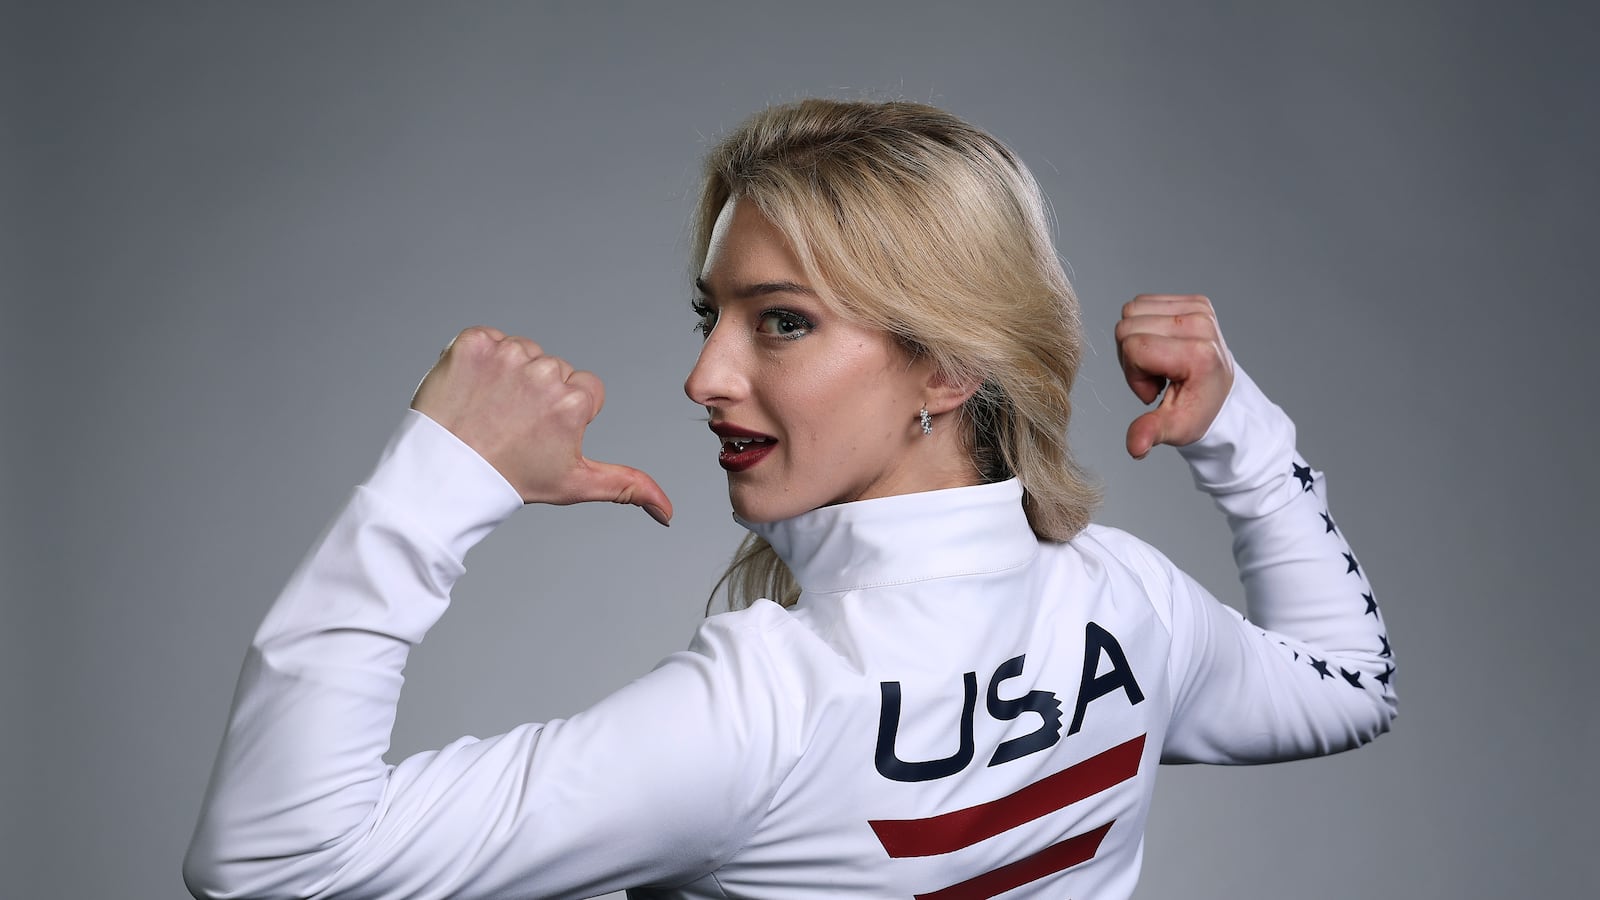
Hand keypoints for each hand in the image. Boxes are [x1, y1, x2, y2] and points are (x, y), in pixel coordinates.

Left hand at [411, 327, 671, 524]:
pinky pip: (487, 340)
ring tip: (489, 410)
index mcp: (574, 400)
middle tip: (510, 426)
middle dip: (536, 393)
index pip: (584, 390)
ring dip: (508, 375)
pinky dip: (479, 361)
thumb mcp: (575, 485)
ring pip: (522, 354)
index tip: (539, 434)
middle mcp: (544, 370)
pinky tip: (471, 391)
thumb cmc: (509, 480)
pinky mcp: (472, 342)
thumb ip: (628, 486)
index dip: (563, 415)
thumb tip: (667, 511)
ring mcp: (505, 354)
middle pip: (553, 370)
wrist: (443, 474)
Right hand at [1114, 294, 1235, 458]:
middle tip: (1156, 377)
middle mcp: (1200, 324)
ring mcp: (1199, 309)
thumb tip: (1134, 447)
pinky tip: (1163, 348)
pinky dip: (1146, 327)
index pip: (1133, 346)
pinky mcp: (1195, 301)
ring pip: (1132, 311)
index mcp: (1198, 353)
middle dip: (1132, 357)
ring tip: (1159, 363)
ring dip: (1137, 340)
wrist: (1223, 395)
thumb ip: (1151, 432)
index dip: (1133, 373)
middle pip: (1127, 326)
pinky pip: (1144, 303)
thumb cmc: (1198, 411)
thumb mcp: (1175, 428)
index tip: (1154, 391)